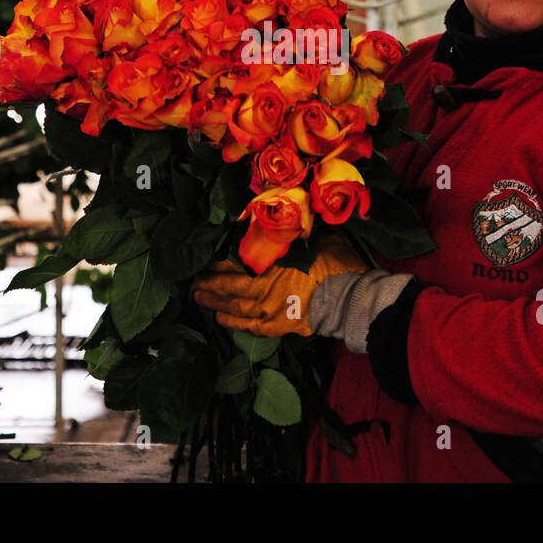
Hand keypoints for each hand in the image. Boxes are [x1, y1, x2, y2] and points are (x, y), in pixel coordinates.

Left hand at [192, 232, 367, 337]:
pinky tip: (220, 318)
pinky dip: (232, 322)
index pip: (234, 260)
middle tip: (192, 280)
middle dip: (208, 282)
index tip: (204, 257)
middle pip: (228, 284)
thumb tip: (290, 215)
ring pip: (233, 306)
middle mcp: (263, 287)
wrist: (350, 299)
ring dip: (214, 301)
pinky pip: (249, 326)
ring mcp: (269, 309)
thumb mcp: (317, 236)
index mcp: (270, 262)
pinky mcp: (278, 326)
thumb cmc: (336, 264)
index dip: (217, 260)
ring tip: (198, 297)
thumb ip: (297, 230)